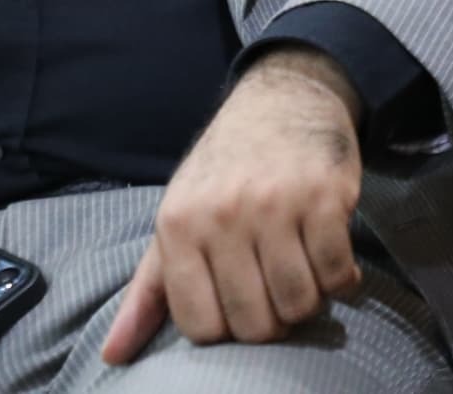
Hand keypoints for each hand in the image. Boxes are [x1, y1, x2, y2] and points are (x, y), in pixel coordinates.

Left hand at [100, 50, 364, 358]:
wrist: (285, 96)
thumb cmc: (225, 167)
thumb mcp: (177, 217)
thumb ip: (148, 291)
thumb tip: (112, 356)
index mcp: (179, 225)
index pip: (202, 326)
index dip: (227, 330)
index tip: (238, 305)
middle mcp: (224, 214)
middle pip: (255, 323)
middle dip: (272, 322)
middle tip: (275, 291)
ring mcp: (277, 204)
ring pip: (299, 303)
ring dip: (308, 301)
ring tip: (302, 274)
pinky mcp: (325, 195)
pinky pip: (337, 272)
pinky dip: (341, 279)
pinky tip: (331, 259)